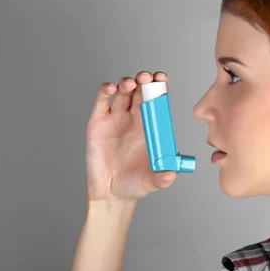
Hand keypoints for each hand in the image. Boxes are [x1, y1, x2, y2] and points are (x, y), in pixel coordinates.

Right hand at [85, 71, 176, 201]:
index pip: (157, 101)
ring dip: (126, 83)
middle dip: (144, 81)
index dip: (160, 87)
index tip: (162, 78)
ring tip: (130, 83)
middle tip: (147, 77)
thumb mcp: (151, 182)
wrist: (111, 193)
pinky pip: (101, 103)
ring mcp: (115, 119)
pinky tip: (109, 88)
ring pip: (122, 93)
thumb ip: (162, 178)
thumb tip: (171, 175)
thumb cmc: (134, 184)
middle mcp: (134, 119)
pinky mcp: (98, 123)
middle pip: (140, 92)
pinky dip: (104, 92)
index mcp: (151, 126)